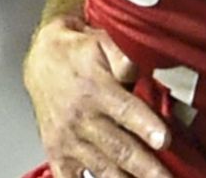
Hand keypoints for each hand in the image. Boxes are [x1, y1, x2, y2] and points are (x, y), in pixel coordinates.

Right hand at [25, 16, 172, 177]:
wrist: (40, 59)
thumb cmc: (78, 52)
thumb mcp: (102, 42)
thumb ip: (123, 56)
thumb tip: (137, 70)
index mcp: (96, 89)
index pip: (126, 111)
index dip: (146, 126)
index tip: (165, 141)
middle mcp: (81, 118)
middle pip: (119, 147)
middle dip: (146, 168)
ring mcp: (68, 139)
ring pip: (102, 168)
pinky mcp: (57, 152)